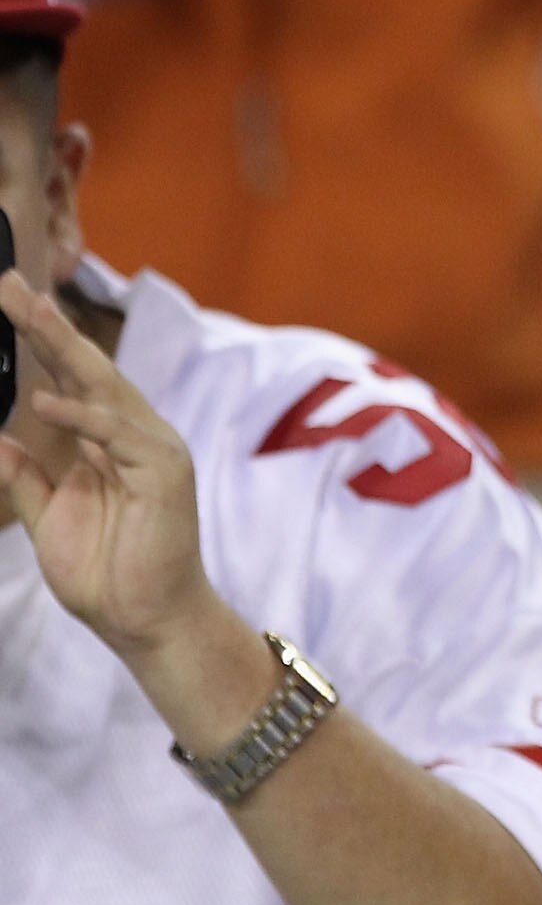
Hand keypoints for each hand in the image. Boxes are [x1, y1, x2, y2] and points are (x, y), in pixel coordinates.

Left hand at [0, 272, 219, 661]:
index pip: (70, 380)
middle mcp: (134, 435)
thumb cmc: (107, 574)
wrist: (145, 620)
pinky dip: (82, 417)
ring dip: (62, 348)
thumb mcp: (48, 519)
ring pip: (104, 387)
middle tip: (10, 284)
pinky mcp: (163, 473)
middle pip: (86, 368)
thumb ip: (27, 477)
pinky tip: (44, 402)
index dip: (39, 342)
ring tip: (25, 313)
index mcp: (107, 442)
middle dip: (46, 325)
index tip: (7, 301)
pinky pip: (118, 436)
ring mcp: (152, 450)